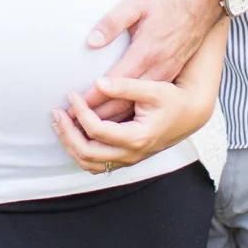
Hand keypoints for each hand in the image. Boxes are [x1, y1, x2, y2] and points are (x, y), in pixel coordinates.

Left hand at [51, 72, 216, 172]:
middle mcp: (131, 154)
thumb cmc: (173, 100)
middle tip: (57, 112)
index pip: (96, 130)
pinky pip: (98, 164)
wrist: (190, 115)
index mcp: (137, 138)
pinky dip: (81, 152)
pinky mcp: (127, 158)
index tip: (71, 95)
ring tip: (60, 124)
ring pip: (90, 164)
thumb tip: (97, 83)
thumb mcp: (152, 89)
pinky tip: (74, 133)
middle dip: (67, 133)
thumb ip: (124, 86)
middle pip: (87, 153)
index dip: (80, 112)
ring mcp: (129, 159)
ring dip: (71, 145)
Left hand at [83, 0, 220, 115]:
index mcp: (147, 51)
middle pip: (127, 101)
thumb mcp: (137, 1)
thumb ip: (113, 22)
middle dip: (99, 114)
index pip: (115, 83)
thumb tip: (91, 42)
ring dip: (114, 117)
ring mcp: (167, 72)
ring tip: (89, 126)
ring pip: (139, 105)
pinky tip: (118, 116)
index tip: (74, 108)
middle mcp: (159, 68)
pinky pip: (149, 98)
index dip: (94, 98)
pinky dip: (132, 111)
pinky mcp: (172, 73)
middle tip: (75, 122)